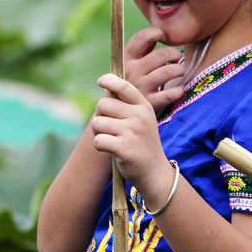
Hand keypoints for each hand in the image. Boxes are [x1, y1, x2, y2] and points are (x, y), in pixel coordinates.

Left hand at [91, 73, 172, 192]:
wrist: (154, 171)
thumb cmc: (141, 142)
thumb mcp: (141, 119)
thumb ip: (126, 104)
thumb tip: (106, 83)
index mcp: (144, 106)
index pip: (123, 86)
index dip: (109, 80)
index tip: (101, 81)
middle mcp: (139, 116)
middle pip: (103, 105)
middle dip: (100, 116)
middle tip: (111, 128)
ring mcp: (132, 132)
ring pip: (97, 123)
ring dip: (99, 133)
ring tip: (113, 140)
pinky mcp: (124, 148)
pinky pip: (98, 140)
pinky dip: (99, 145)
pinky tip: (110, 150)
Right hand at [124, 28, 184, 112]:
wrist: (116, 115)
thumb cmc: (129, 84)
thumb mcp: (129, 65)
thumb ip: (143, 50)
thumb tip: (161, 32)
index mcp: (126, 59)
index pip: (141, 37)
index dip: (156, 33)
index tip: (163, 37)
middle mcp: (131, 72)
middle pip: (161, 54)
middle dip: (174, 53)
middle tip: (176, 57)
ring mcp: (140, 88)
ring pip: (169, 71)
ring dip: (179, 69)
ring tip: (179, 71)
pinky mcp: (149, 104)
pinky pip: (172, 93)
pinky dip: (179, 90)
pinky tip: (178, 90)